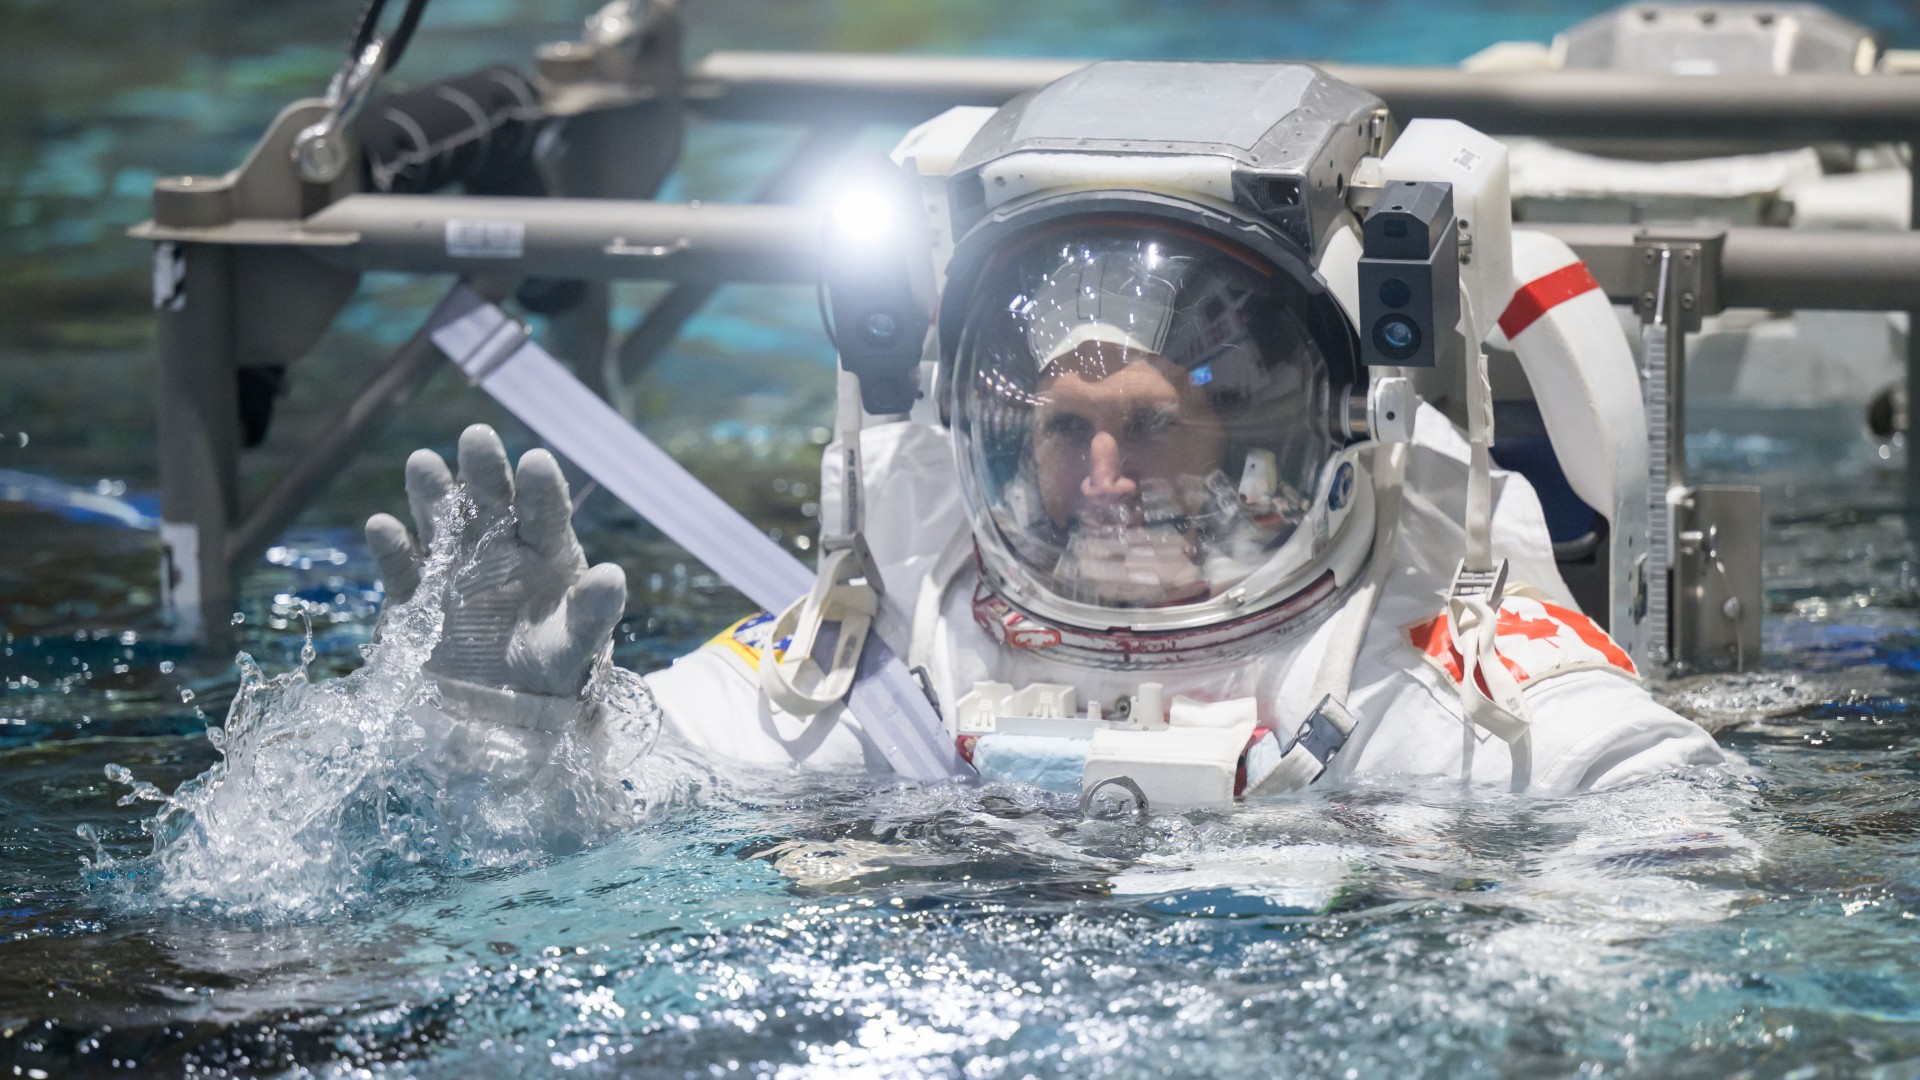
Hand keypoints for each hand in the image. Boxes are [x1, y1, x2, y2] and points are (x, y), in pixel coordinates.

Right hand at [364, 424, 626, 700]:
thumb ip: (593, 613)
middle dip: (484, 470)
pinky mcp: (416, 598)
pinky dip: (391, 549)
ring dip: (432, 494)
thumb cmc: (553, 667)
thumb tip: (613, 576)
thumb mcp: (577, 644)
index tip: (536, 461)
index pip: (545, 512)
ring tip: (423, 463)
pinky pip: (402, 569)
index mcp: (545, 551)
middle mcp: (499, 548)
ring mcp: (455, 568)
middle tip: (477, 437)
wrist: (505, 711)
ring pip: (442, 522)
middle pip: (491, 501)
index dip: (541, 487)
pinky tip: (382, 526)